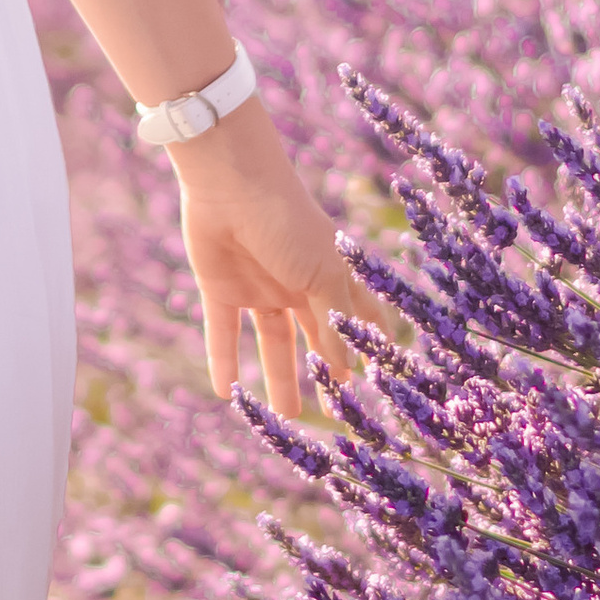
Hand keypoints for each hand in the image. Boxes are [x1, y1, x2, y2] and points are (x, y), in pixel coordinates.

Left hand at [168, 97, 351, 418]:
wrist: (229, 182)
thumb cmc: (288, 221)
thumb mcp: (323, 275)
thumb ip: (334, 322)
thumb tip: (345, 370)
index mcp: (331, 275)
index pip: (358, 317)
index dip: (367, 347)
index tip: (378, 383)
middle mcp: (297, 284)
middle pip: (315, 338)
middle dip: (324, 373)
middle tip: (333, 415)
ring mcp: (259, 287)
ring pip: (272, 342)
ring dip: (278, 379)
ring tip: (285, 417)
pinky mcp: (221, 287)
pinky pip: (222, 332)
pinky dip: (223, 360)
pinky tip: (225, 393)